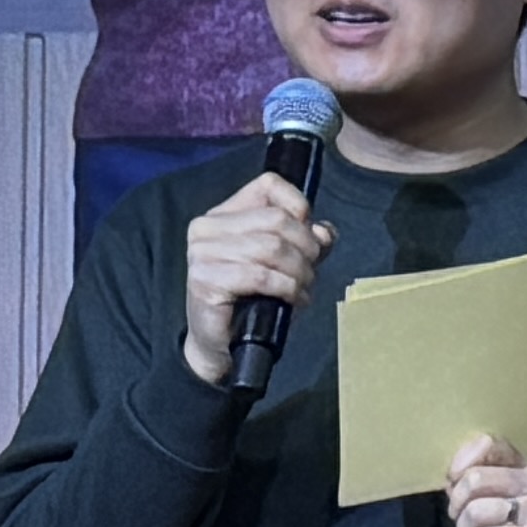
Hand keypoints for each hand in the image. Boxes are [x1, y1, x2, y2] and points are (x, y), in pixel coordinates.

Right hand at [177, 165, 328, 386]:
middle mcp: (206, 227)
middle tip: (310, 273)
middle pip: (277, 220)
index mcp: (223, 213)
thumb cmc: (254, 298)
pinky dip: (288, 289)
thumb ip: (306, 240)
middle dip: (306, 248)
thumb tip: (324, 231)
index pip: (268, 185)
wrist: (222, 342)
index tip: (310, 237)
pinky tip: (293, 300)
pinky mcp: (205, 279)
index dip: (299, 207)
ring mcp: (202, 252)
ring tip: (302, 289)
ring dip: (300, 272)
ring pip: (273, 248)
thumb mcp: (286, 262)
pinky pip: (262, 276)